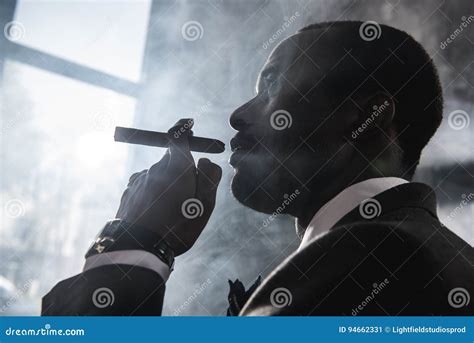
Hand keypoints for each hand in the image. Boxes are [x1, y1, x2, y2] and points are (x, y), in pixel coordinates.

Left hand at [115, 119, 221, 255]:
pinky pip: (146, 185)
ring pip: (159, 174)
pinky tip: (157, 213)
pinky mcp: (129, 192)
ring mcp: (140, 179)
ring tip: (172, 212)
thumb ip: (209, 177)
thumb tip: (203, 160)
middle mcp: (155, 168)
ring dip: (167, 183)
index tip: (188, 125)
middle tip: (190, 192)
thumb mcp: (205, 205)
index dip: (183, 128)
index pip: (178, 135)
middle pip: (171, 159)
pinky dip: (154, 192)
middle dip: (181, 169)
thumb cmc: (177, 226)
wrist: (138, 247)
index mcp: (177, 166)